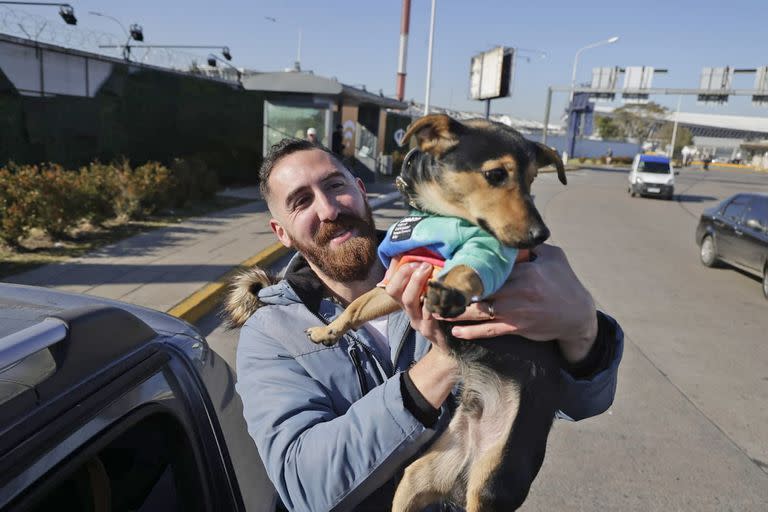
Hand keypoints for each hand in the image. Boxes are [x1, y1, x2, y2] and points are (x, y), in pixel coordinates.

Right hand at [384, 262, 457, 408]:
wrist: (454, 347)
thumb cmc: (445, 317)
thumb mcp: (435, 298)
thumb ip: (430, 282)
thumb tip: (429, 258)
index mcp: (407, 303)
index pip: (392, 287)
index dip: (399, 272)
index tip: (415, 261)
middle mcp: (410, 314)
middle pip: (397, 293)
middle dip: (408, 276)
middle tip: (425, 265)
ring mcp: (419, 324)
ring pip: (411, 303)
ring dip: (421, 285)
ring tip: (434, 274)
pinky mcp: (431, 332)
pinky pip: (430, 315)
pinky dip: (436, 301)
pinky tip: (445, 292)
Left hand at [447, 244, 597, 363]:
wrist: (578, 316)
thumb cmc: (564, 282)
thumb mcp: (552, 257)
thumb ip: (530, 247)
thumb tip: (511, 233)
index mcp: (524, 271)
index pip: (490, 266)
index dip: (466, 266)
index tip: (445, 265)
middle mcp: (517, 291)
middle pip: (478, 289)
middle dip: (453, 289)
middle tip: (430, 288)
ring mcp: (515, 312)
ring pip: (478, 311)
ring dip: (454, 312)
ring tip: (433, 310)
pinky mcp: (516, 328)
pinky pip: (489, 330)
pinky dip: (471, 332)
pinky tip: (454, 331)